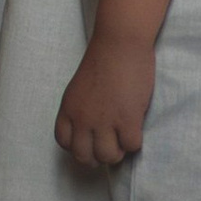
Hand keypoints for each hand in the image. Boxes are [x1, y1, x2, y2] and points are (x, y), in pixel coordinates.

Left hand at [56, 31, 155, 168]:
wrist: (119, 43)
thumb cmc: (103, 60)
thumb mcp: (79, 88)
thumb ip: (81, 109)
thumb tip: (91, 131)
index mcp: (68, 108)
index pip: (64, 142)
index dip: (78, 147)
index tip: (90, 142)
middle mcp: (82, 118)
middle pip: (84, 156)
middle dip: (97, 157)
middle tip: (110, 146)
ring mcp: (104, 121)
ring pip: (107, 157)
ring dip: (117, 153)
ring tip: (123, 139)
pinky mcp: (127, 119)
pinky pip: (131, 146)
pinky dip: (135, 142)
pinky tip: (136, 127)